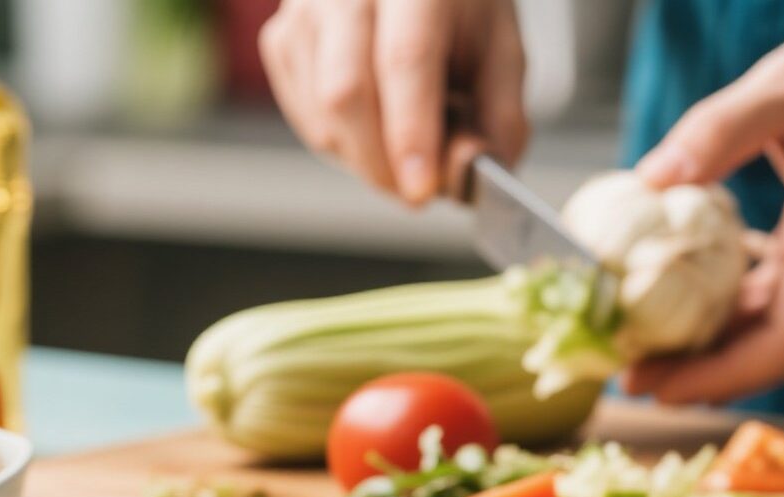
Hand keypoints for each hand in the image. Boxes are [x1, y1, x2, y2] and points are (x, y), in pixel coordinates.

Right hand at [259, 0, 527, 204]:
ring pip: (322, 114)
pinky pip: (304, 118)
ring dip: (364, 158)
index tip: (420, 188)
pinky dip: (340, 144)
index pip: (405, 59)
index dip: (410, 133)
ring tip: (399, 146)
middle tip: (414, 191)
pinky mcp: (281, 38)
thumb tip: (465, 174)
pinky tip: (370, 128)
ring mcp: (307, 10)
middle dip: (381, 164)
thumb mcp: (501, 53)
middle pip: (346, 91)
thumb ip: (497, 118)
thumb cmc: (457, 10)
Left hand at [626, 0, 783, 403]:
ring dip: (717, 348)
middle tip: (631, 375)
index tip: (661, 389)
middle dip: (703, 373)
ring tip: (647, 347)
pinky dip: (739, 312)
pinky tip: (689, 304)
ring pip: (780, 331)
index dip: (722, 376)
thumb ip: (717, 131)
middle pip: (775, 351)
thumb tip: (649, 181)